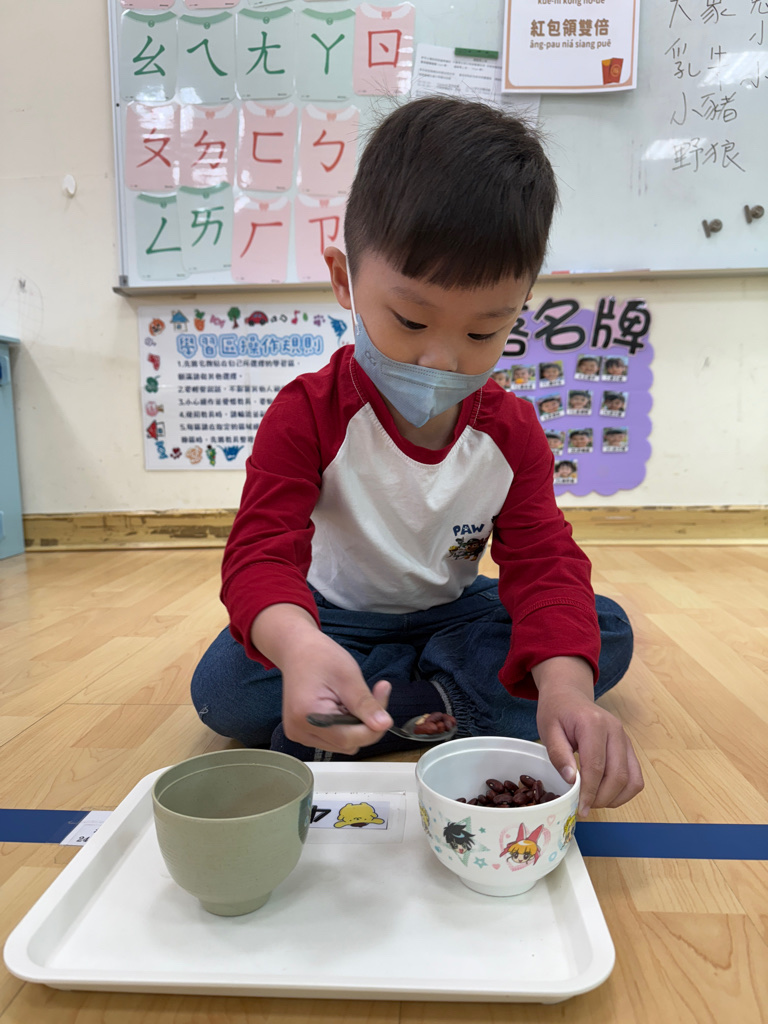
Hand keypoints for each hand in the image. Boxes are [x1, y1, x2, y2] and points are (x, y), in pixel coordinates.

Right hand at [281, 631, 392, 753]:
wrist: (298, 650)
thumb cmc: (319, 657)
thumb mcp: (348, 676)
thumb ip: (365, 704)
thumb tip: (384, 725)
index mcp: (307, 716)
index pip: (349, 739)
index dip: (373, 725)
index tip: (383, 697)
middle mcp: (299, 731)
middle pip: (346, 743)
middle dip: (365, 723)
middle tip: (371, 694)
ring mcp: (299, 734)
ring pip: (342, 744)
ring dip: (354, 725)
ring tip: (349, 699)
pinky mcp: (302, 733)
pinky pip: (333, 739)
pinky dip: (343, 726)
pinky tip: (341, 706)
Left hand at [533, 657, 643, 816]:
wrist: (569, 695)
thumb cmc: (556, 712)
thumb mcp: (548, 730)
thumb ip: (559, 754)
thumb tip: (572, 780)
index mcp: (594, 724)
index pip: (596, 766)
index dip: (589, 791)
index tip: (579, 808)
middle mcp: (616, 731)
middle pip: (618, 775)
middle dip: (601, 798)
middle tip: (584, 807)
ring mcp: (625, 739)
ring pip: (632, 779)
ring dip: (615, 798)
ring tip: (593, 802)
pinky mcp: (629, 747)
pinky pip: (635, 776)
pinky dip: (624, 792)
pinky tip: (605, 795)